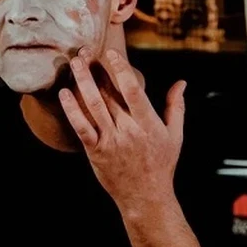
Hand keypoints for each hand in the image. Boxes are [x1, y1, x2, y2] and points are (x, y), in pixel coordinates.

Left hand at [59, 47, 186, 215]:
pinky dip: (72, 110)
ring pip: (93, 106)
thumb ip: (176, 106)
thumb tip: (182, 82)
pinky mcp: (96, 152)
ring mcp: (111, 141)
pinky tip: (64, 93)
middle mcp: (128, 130)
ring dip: (82, 82)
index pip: (133, 90)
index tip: (111, 52)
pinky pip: (81, 128)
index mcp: (148, 123)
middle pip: (109, 93)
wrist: (145, 197)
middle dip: (96, 70)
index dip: (121, 69)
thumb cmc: (161, 164)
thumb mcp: (175, 135)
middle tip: (84, 50)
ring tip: (73, 63)